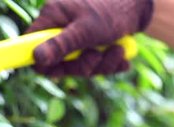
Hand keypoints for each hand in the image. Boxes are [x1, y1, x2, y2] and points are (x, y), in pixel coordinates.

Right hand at [27, 0, 153, 76]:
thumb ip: (61, 45)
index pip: (32, 46)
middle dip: (83, 65)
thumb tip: (37, 59)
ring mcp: (79, 37)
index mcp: (53, 18)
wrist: (142, 3)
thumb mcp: (86, 30)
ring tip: (117, 49)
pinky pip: (98, 65)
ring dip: (103, 64)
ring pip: (82, 66)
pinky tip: (122, 53)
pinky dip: (111, 63)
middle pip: (60, 63)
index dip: (42, 63)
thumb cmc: (112, 9)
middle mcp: (63, 27)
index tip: (56, 72)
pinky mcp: (95, 44)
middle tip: (97, 55)